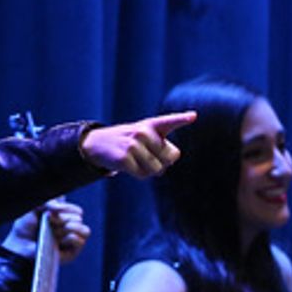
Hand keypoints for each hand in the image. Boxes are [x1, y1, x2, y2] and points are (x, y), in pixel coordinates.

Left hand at [3, 200, 90, 263]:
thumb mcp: (34, 208)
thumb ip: (48, 202)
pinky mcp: (72, 252)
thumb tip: (60, 204)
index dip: (67, 208)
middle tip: (50, 222)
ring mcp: (71, 241)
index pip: (77, 211)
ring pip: (85, 230)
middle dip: (65, 218)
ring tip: (58, 230)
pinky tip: (60, 240)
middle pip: (80, 219)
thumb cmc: (25, 227)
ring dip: (71, 227)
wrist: (19, 243)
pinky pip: (80, 242)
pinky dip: (72, 238)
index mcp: (63, 217)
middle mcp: (69, 228)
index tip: (51, 212)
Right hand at [81, 111, 196, 177]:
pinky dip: (138, 174)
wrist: (98, 143)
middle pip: (170, 158)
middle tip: (146, 155)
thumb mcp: (146, 138)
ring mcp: (133, 144)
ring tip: (136, 159)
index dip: (182, 119)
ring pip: (157, 169)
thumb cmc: (130, 142)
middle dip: (162, 162)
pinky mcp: (124, 158)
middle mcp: (143, 132)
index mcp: (152, 125)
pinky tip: (128, 164)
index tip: (193, 116)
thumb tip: (171, 160)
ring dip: (149, 170)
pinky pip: (144, 175)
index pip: (169, 121)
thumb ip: (164, 147)